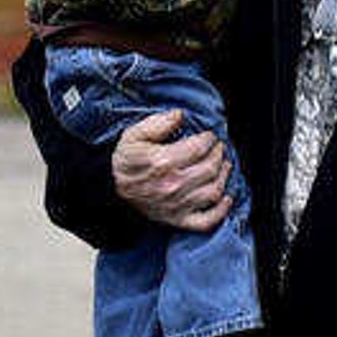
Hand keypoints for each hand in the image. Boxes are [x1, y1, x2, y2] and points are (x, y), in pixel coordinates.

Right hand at [110, 108, 232, 231]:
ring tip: (224, 165)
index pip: (199, 148)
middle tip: (218, 148)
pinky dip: (221, 211)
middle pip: (210, 168)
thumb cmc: (125, 161)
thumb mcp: (134, 135)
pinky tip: (226, 198)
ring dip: (224, 176)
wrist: (110, 189)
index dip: (209, 139)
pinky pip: (206, 221)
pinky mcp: (177, 220)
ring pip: (213, 191)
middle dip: (219, 154)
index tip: (209, 136)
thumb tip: (180, 115)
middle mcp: (172, 185)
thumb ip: (158, 123)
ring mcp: (176, 205)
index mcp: (162, 162)